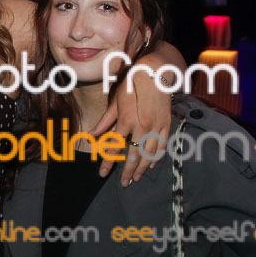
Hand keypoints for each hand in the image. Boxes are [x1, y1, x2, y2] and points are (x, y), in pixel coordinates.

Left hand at [90, 69, 172, 185]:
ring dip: (142, 168)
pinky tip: (152, 165)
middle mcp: (142, 126)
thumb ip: (104, 122)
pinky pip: (162, 145)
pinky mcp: (166, 125)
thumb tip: (89, 136)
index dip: (108, 163)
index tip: (102, 174)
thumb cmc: (131, 86)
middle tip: (124, 183)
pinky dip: (157, 156)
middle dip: (128, 171)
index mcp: (126, 121)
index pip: (114, 148)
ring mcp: (156, 126)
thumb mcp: (115, 103)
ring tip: (136, 178)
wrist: (155, 73)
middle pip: (134, 155)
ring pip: (149, 154)